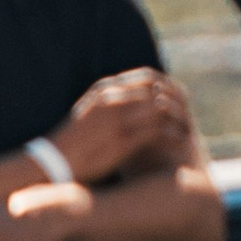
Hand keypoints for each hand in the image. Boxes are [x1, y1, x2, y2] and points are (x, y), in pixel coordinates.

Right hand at [54, 69, 193, 183]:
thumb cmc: (73, 143)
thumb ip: (110, 104)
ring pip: (162, 110)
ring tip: (187, 133)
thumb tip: (133, 102)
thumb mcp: (89, 113)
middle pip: (159, 91)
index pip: (148, 77)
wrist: (52, 163)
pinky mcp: (123, 139)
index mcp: (104, 89)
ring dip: (179, 120)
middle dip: (178, 103)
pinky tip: (181, 144)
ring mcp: (118, 118)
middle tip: (188, 118)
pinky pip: (159, 132)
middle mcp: (112, 98)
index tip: (180, 101)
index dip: (168, 88)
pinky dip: (174, 136)